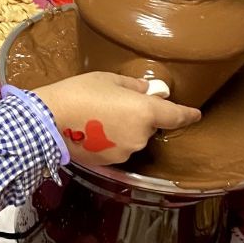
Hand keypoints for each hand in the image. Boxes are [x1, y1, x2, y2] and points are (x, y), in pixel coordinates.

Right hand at [33, 71, 200, 165]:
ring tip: (98, 117)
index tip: (195, 114)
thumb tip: (148, 92)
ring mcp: (125, 152)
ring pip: (132, 138)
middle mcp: (140, 136)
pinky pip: (117, 149)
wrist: (48, 121)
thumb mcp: (108, 79)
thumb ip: (134, 86)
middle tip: (114, 103)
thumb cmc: (78, 93)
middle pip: (149, 126)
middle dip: (138, 116)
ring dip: (123, 129)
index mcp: (145, 112)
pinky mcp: (109, 162)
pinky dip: (110, 141)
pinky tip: (91, 130)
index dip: (188, 114)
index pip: (177, 116)